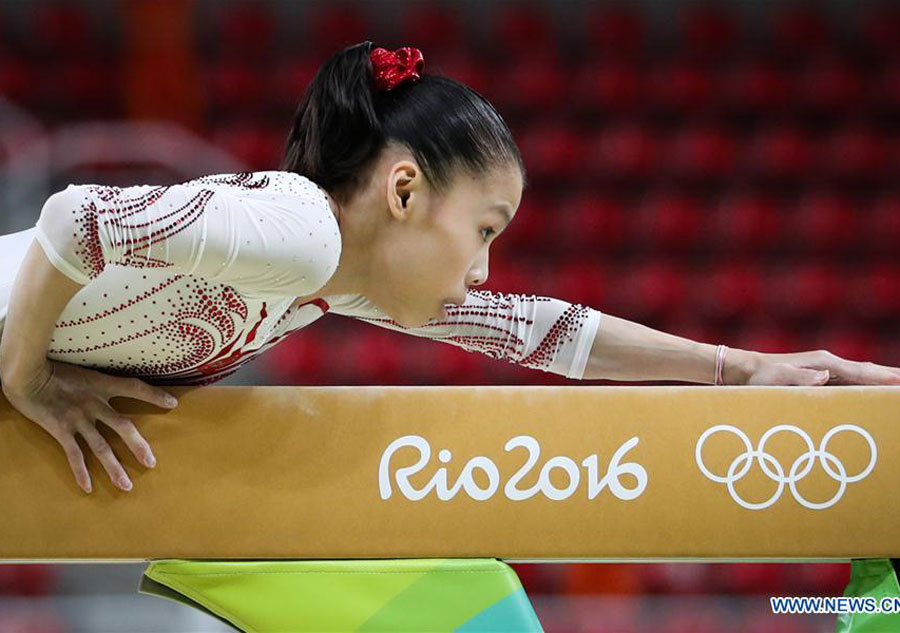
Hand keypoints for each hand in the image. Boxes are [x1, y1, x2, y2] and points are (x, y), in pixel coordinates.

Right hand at [1, 359, 176, 492]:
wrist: (25, 373)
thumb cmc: (52, 369)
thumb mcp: (83, 370)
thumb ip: (98, 381)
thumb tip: (110, 385)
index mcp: (101, 385)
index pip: (135, 387)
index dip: (154, 395)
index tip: (172, 404)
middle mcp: (94, 403)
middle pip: (124, 427)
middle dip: (138, 447)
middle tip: (151, 464)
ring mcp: (78, 419)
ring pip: (101, 448)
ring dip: (114, 468)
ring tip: (126, 486)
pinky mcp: (61, 430)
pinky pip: (74, 455)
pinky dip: (82, 472)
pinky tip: (88, 487)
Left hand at [740, 349, 899, 385]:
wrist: (746, 369)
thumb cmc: (761, 376)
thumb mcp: (779, 379)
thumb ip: (802, 379)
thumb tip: (825, 377)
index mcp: (824, 363)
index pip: (861, 371)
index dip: (883, 378)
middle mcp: (828, 363)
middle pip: (867, 369)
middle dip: (889, 376)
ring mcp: (825, 367)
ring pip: (861, 373)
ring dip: (881, 377)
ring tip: (898, 383)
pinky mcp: (820, 374)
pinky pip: (850, 378)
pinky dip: (866, 381)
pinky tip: (872, 387)